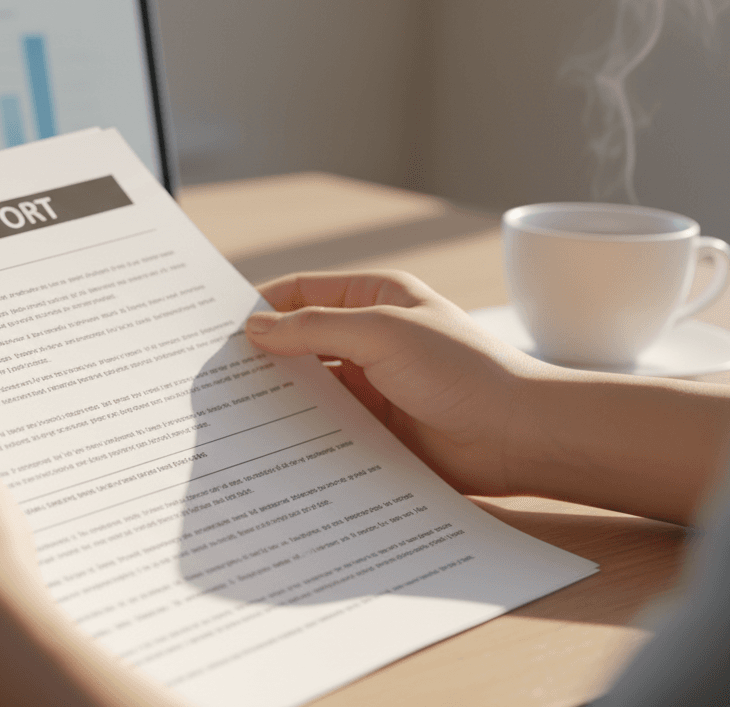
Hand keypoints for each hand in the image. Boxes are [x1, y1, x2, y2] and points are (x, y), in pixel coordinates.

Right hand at [245, 271, 544, 496]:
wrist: (519, 437)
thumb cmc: (465, 370)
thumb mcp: (384, 332)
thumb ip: (316, 327)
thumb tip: (255, 328)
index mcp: (375, 298)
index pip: (302, 292)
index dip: (261, 306)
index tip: (217, 328)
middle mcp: (370, 339)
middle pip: (300, 341)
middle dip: (262, 355)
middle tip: (215, 373)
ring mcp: (372, 385)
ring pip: (309, 386)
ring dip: (279, 397)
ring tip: (232, 412)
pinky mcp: (375, 428)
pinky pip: (326, 426)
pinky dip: (300, 431)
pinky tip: (271, 442)